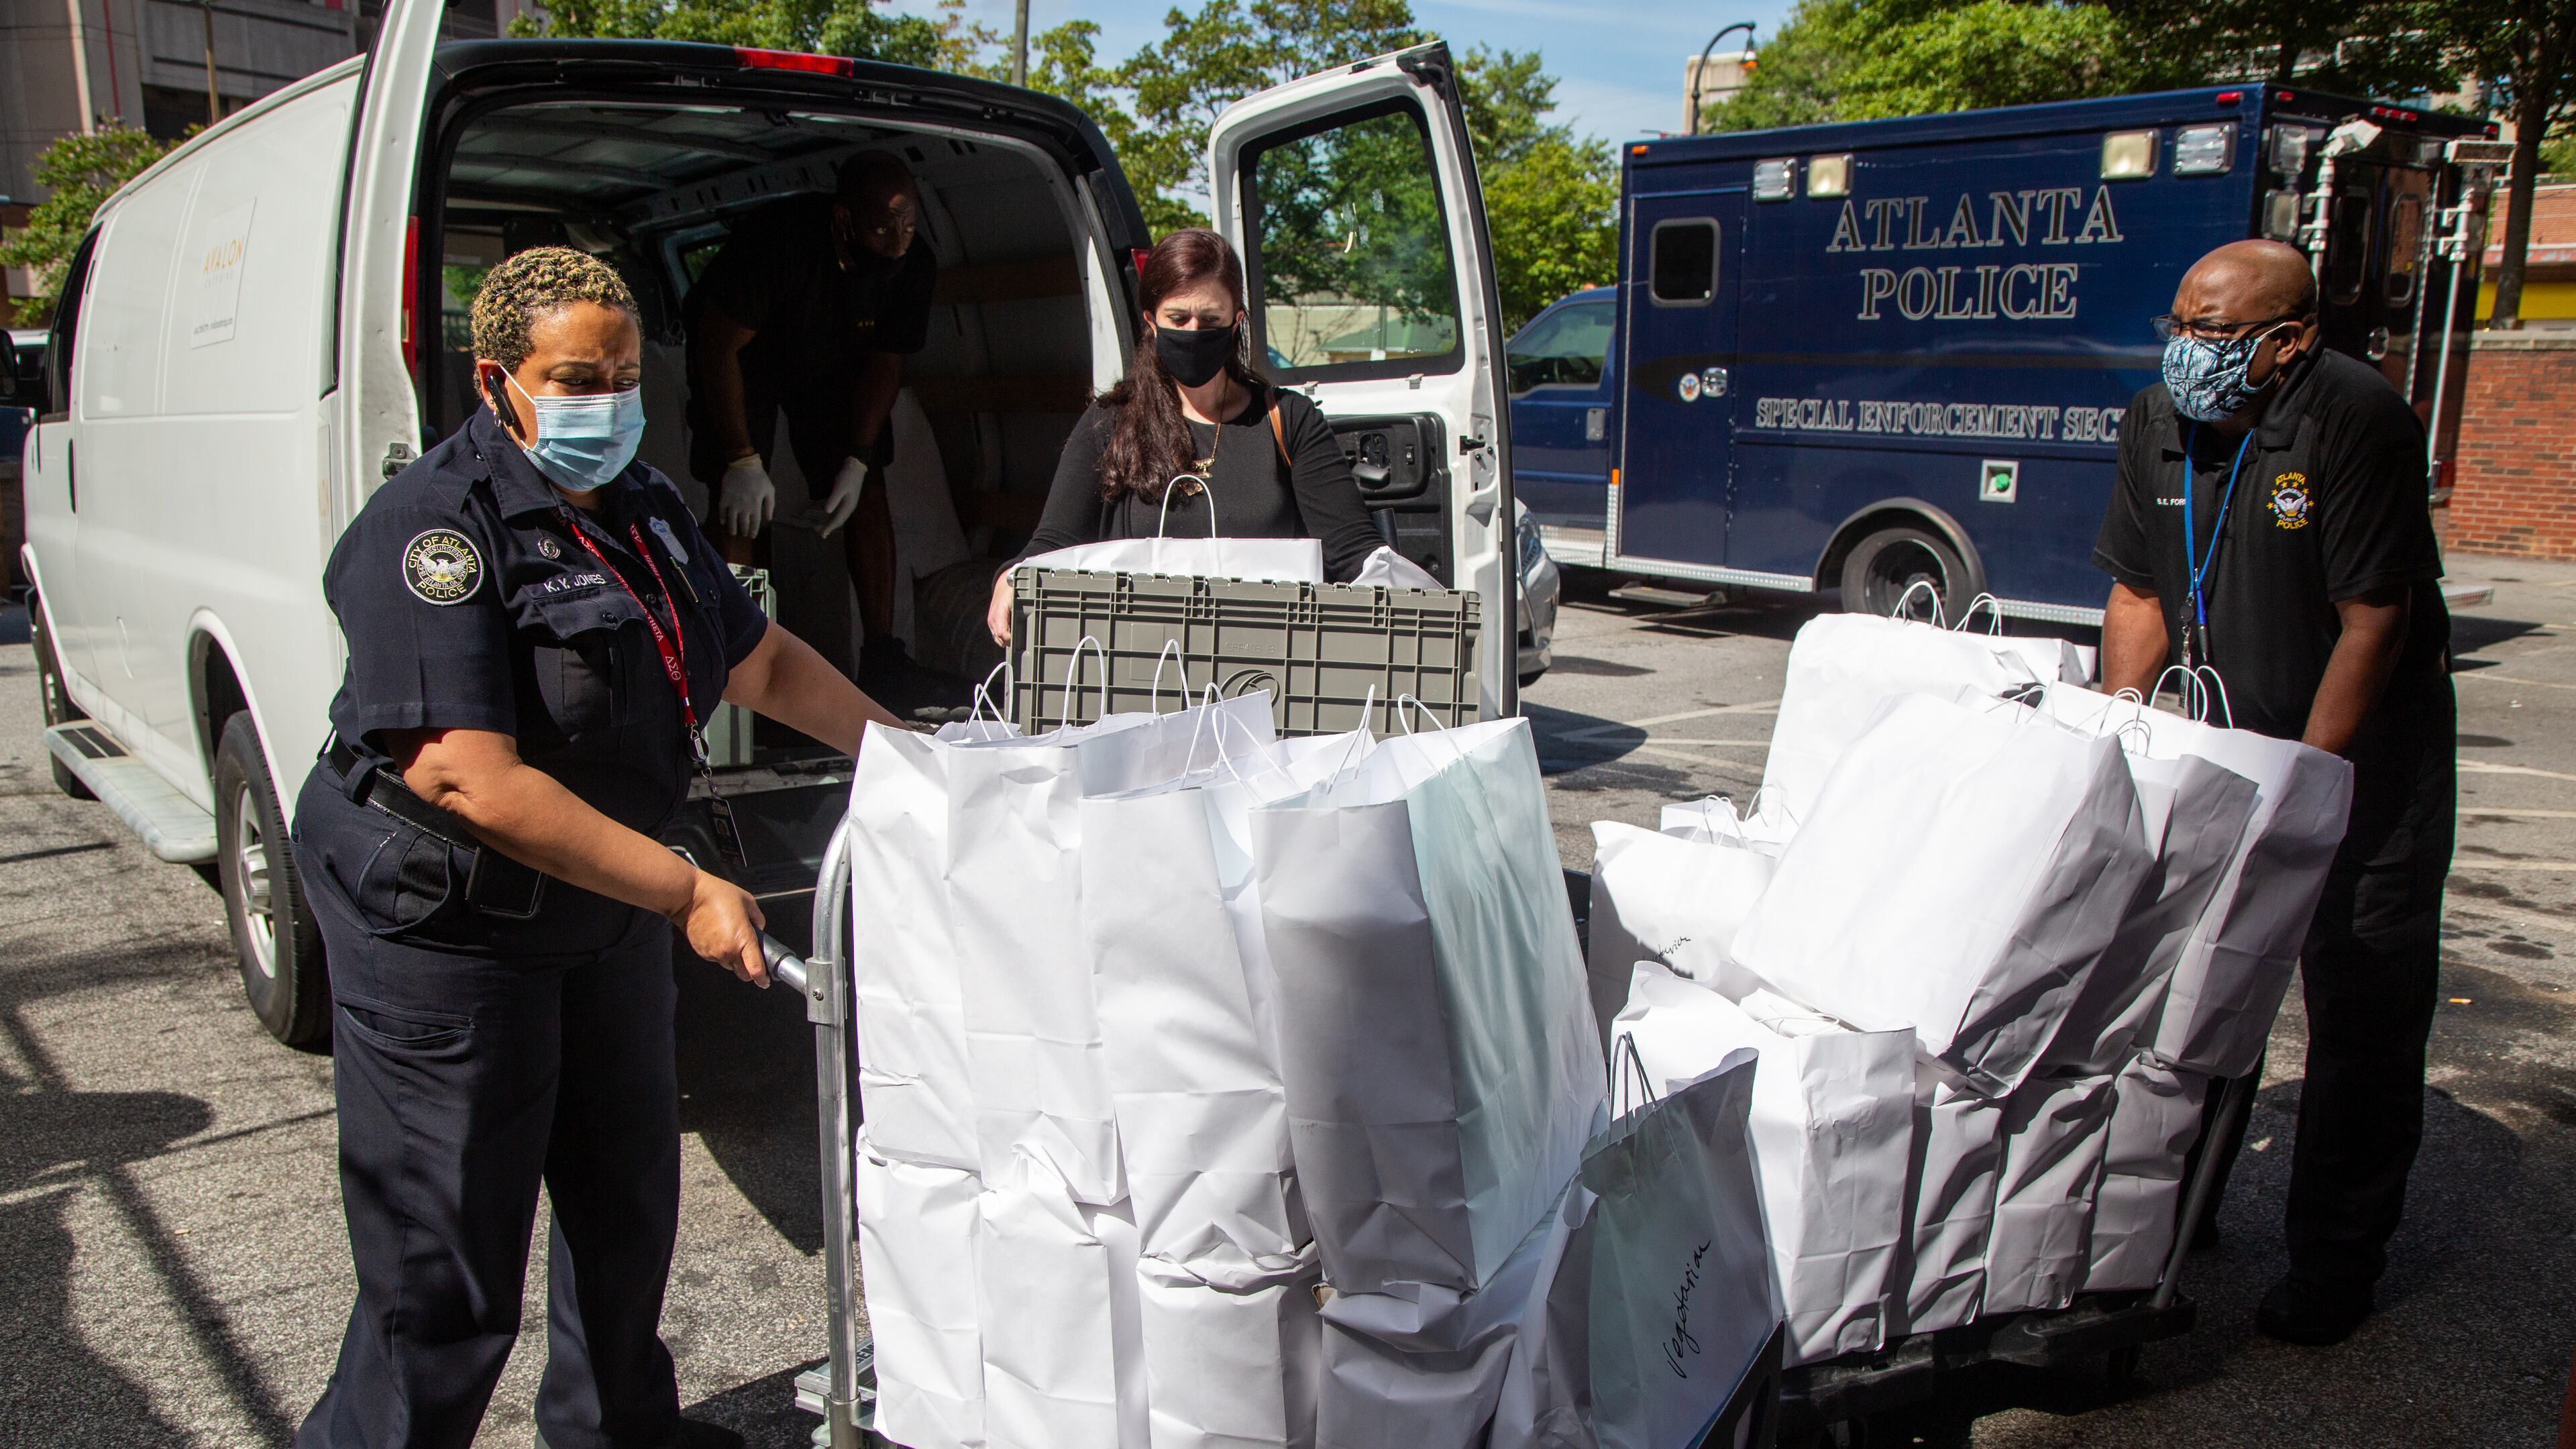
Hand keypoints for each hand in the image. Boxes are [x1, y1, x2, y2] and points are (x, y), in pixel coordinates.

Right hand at [672, 869, 769, 985]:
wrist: (688, 897)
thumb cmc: (717, 895)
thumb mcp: (747, 901)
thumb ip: (758, 919)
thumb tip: (759, 930)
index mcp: (743, 940)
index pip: (755, 969)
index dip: (762, 978)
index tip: (765, 980)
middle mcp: (728, 951)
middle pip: (743, 974)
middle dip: (749, 970)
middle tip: (750, 957)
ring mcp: (713, 953)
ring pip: (729, 965)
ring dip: (733, 958)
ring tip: (730, 937)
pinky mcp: (702, 952)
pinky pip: (716, 958)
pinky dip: (720, 951)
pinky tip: (718, 935)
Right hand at [718, 454, 775, 537]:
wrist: (744, 464)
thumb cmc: (759, 477)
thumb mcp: (769, 490)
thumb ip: (770, 505)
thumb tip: (768, 519)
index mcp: (756, 505)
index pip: (755, 522)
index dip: (753, 531)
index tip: (752, 536)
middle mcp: (744, 506)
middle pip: (743, 523)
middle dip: (744, 531)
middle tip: (743, 535)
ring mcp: (733, 502)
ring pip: (731, 519)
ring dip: (732, 528)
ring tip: (732, 533)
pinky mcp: (724, 496)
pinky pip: (721, 509)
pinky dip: (722, 516)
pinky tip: (722, 521)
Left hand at [815, 457, 865, 537]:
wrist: (856, 468)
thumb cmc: (847, 477)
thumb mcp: (839, 488)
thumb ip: (833, 499)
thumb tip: (826, 511)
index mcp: (848, 506)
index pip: (837, 521)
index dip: (829, 528)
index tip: (822, 534)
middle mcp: (849, 507)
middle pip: (838, 521)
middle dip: (829, 527)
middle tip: (819, 533)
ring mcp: (848, 504)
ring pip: (838, 516)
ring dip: (830, 522)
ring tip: (821, 527)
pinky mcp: (846, 499)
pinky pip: (838, 511)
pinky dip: (831, 515)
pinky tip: (826, 514)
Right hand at [987, 572, 1014, 646]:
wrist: (1003, 586)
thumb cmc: (1011, 592)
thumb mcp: (1017, 601)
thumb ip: (1020, 612)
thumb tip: (1028, 623)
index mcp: (999, 613)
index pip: (1002, 633)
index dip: (1011, 640)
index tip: (1020, 640)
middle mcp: (993, 618)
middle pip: (999, 639)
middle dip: (1009, 642)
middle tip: (1021, 640)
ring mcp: (991, 621)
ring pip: (997, 639)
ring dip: (1006, 640)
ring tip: (1016, 637)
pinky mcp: (991, 622)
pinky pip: (996, 635)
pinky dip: (1003, 637)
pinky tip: (1011, 633)